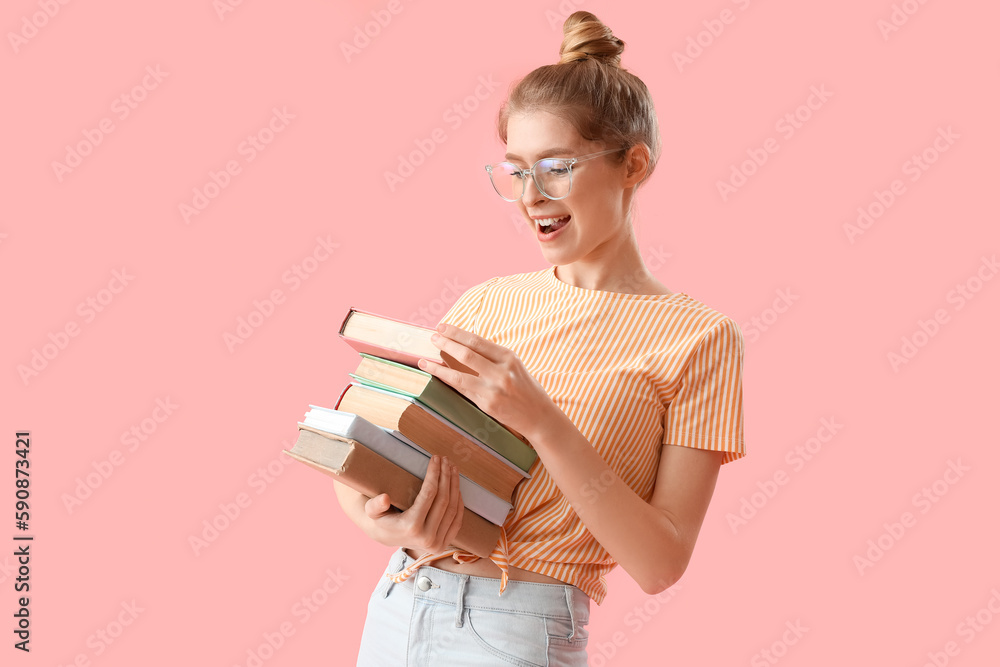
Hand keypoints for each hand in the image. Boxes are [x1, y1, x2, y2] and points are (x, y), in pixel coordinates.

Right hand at [363, 454, 463, 552]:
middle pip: (443, 500)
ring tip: (452, 468)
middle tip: (446, 460)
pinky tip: (456, 487)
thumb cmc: (379, 518)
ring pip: (453, 509)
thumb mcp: (371, 510)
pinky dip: (459, 502)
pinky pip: (457, 520)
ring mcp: (438, 543)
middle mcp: (427, 538)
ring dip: (455, 486)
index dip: (434, 474)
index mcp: (411, 527)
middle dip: (446, 476)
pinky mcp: (444, 544)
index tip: (435, 458)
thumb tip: (384, 498)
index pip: (429, 494)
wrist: (386, 537)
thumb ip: (375, 505)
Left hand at [418, 322, 561, 443]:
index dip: (457, 333)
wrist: (539, 417)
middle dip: (446, 343)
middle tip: (433, 337)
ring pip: (459, 374)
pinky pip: (462, 390)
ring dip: (438, 365)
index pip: (477, 341)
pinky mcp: (487, 404)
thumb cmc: (526, 389)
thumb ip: (493, 357)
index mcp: (509, 357)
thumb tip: (465, 346)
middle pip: (467, 353)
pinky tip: (436, 374)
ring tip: (424, 359)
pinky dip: (446, 380)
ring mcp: (493, 389)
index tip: (443, 327)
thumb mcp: (515, 366)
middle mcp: (501, 372)